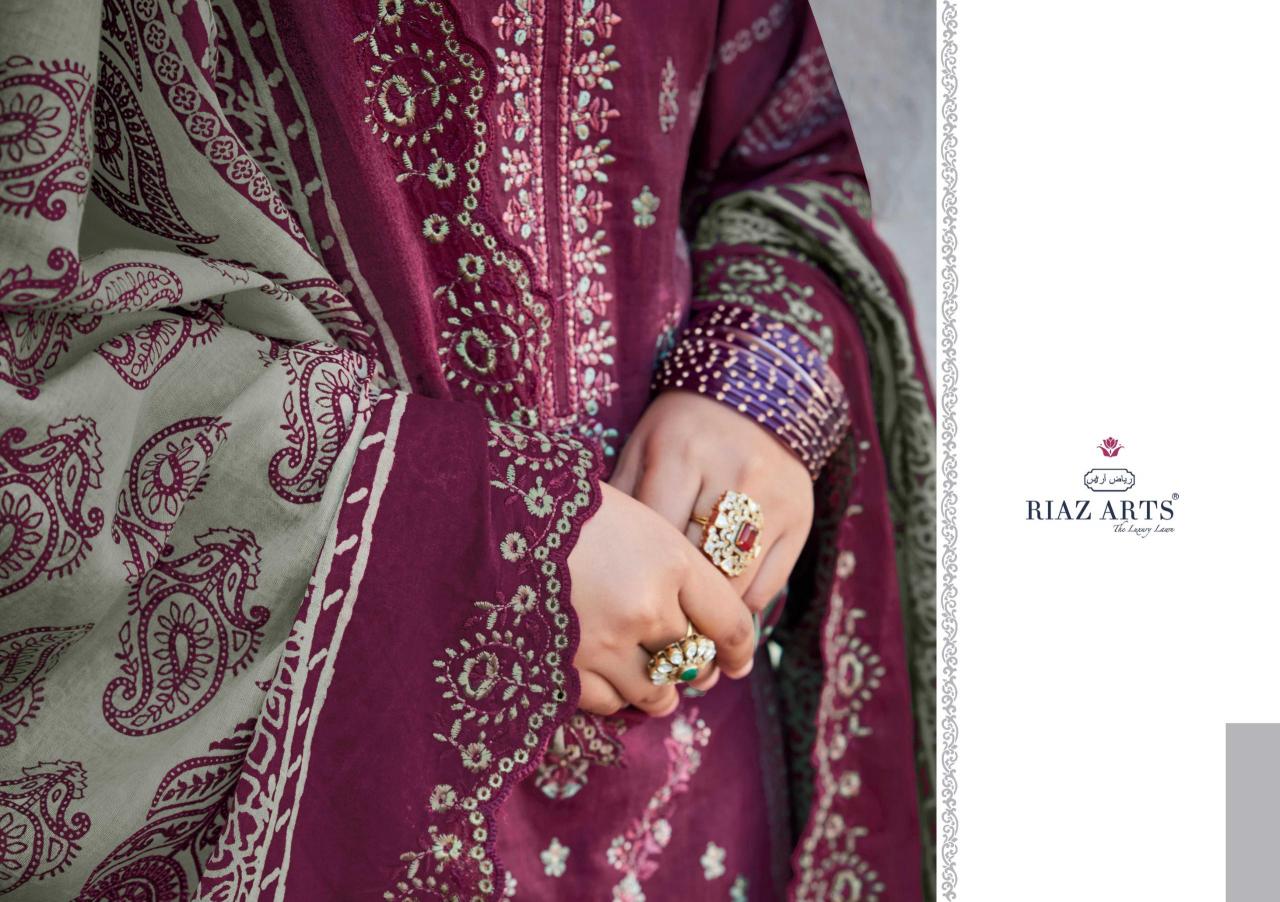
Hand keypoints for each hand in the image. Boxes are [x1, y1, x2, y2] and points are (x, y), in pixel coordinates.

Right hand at [568, 481, 755, 716]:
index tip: (740, 661)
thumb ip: (670, 563)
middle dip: (695, 669)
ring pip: (655, 692)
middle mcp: (646, 607)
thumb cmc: (561, 507)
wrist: (484, 518)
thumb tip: (697, 617)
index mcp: (669, 559)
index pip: (730, 621)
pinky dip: (615, 698)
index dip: (741, 648)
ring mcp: (605, 644)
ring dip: (658, 691)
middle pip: (694, 661)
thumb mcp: (633, 515)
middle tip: (690, 668)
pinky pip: (608, 703)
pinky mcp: (565, 669)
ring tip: (654, 685)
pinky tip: (611, 683)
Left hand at [611, 391, 813, 613]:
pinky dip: (739, 607)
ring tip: (683, 630)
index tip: (622, 604)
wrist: (759, 396)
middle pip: (695, 565)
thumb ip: (622, 497)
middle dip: (670, 602)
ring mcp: (772, 500)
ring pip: (734, 584)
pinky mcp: (799, 520)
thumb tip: (597, 557)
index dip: (638, 576)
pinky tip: (717, 608)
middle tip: (650, 630)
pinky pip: (767, 587)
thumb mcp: (642, 447)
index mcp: (681, 453)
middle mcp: (732, 476)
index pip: (656, 536)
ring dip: (706, 613)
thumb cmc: (683, 429)